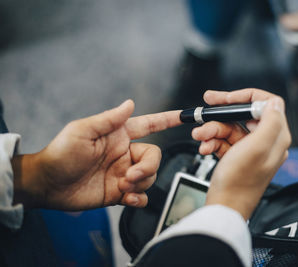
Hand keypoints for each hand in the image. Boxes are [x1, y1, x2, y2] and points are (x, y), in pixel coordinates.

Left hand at [12, 100, 181, 209]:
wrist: (48, 185)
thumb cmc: (60, 153)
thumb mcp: (83, 131)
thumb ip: (109, 119)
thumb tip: (130, 103)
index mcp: (119, 135)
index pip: (150, 124)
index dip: (167, 119)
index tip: (185, 115)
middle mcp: (125, 154)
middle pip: (154, 157)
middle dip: (147, 168)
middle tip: (129, 176)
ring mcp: (123, 173)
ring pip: (149, 177)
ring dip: (139, 184)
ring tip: (121, 186)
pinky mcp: (119, 192)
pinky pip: (140, 195)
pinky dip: (138, 198)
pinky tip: (127, 198)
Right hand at [192, 89, 290, 219]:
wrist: (224, 206)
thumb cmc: (239, 182)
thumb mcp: (256, 147)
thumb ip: (270, 122)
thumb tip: (275, 102)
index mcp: (276, 137)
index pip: (268, 104)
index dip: (247, 97)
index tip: (228, 99)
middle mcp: (265, 141)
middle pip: (245, 114)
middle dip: (223, 112)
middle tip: (207, 105)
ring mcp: (250, 149)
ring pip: (230, 127)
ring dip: (212, 129)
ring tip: (200, 136)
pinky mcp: (237, 156)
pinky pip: (223, 140)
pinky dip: (212, 141)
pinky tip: (204, 148)